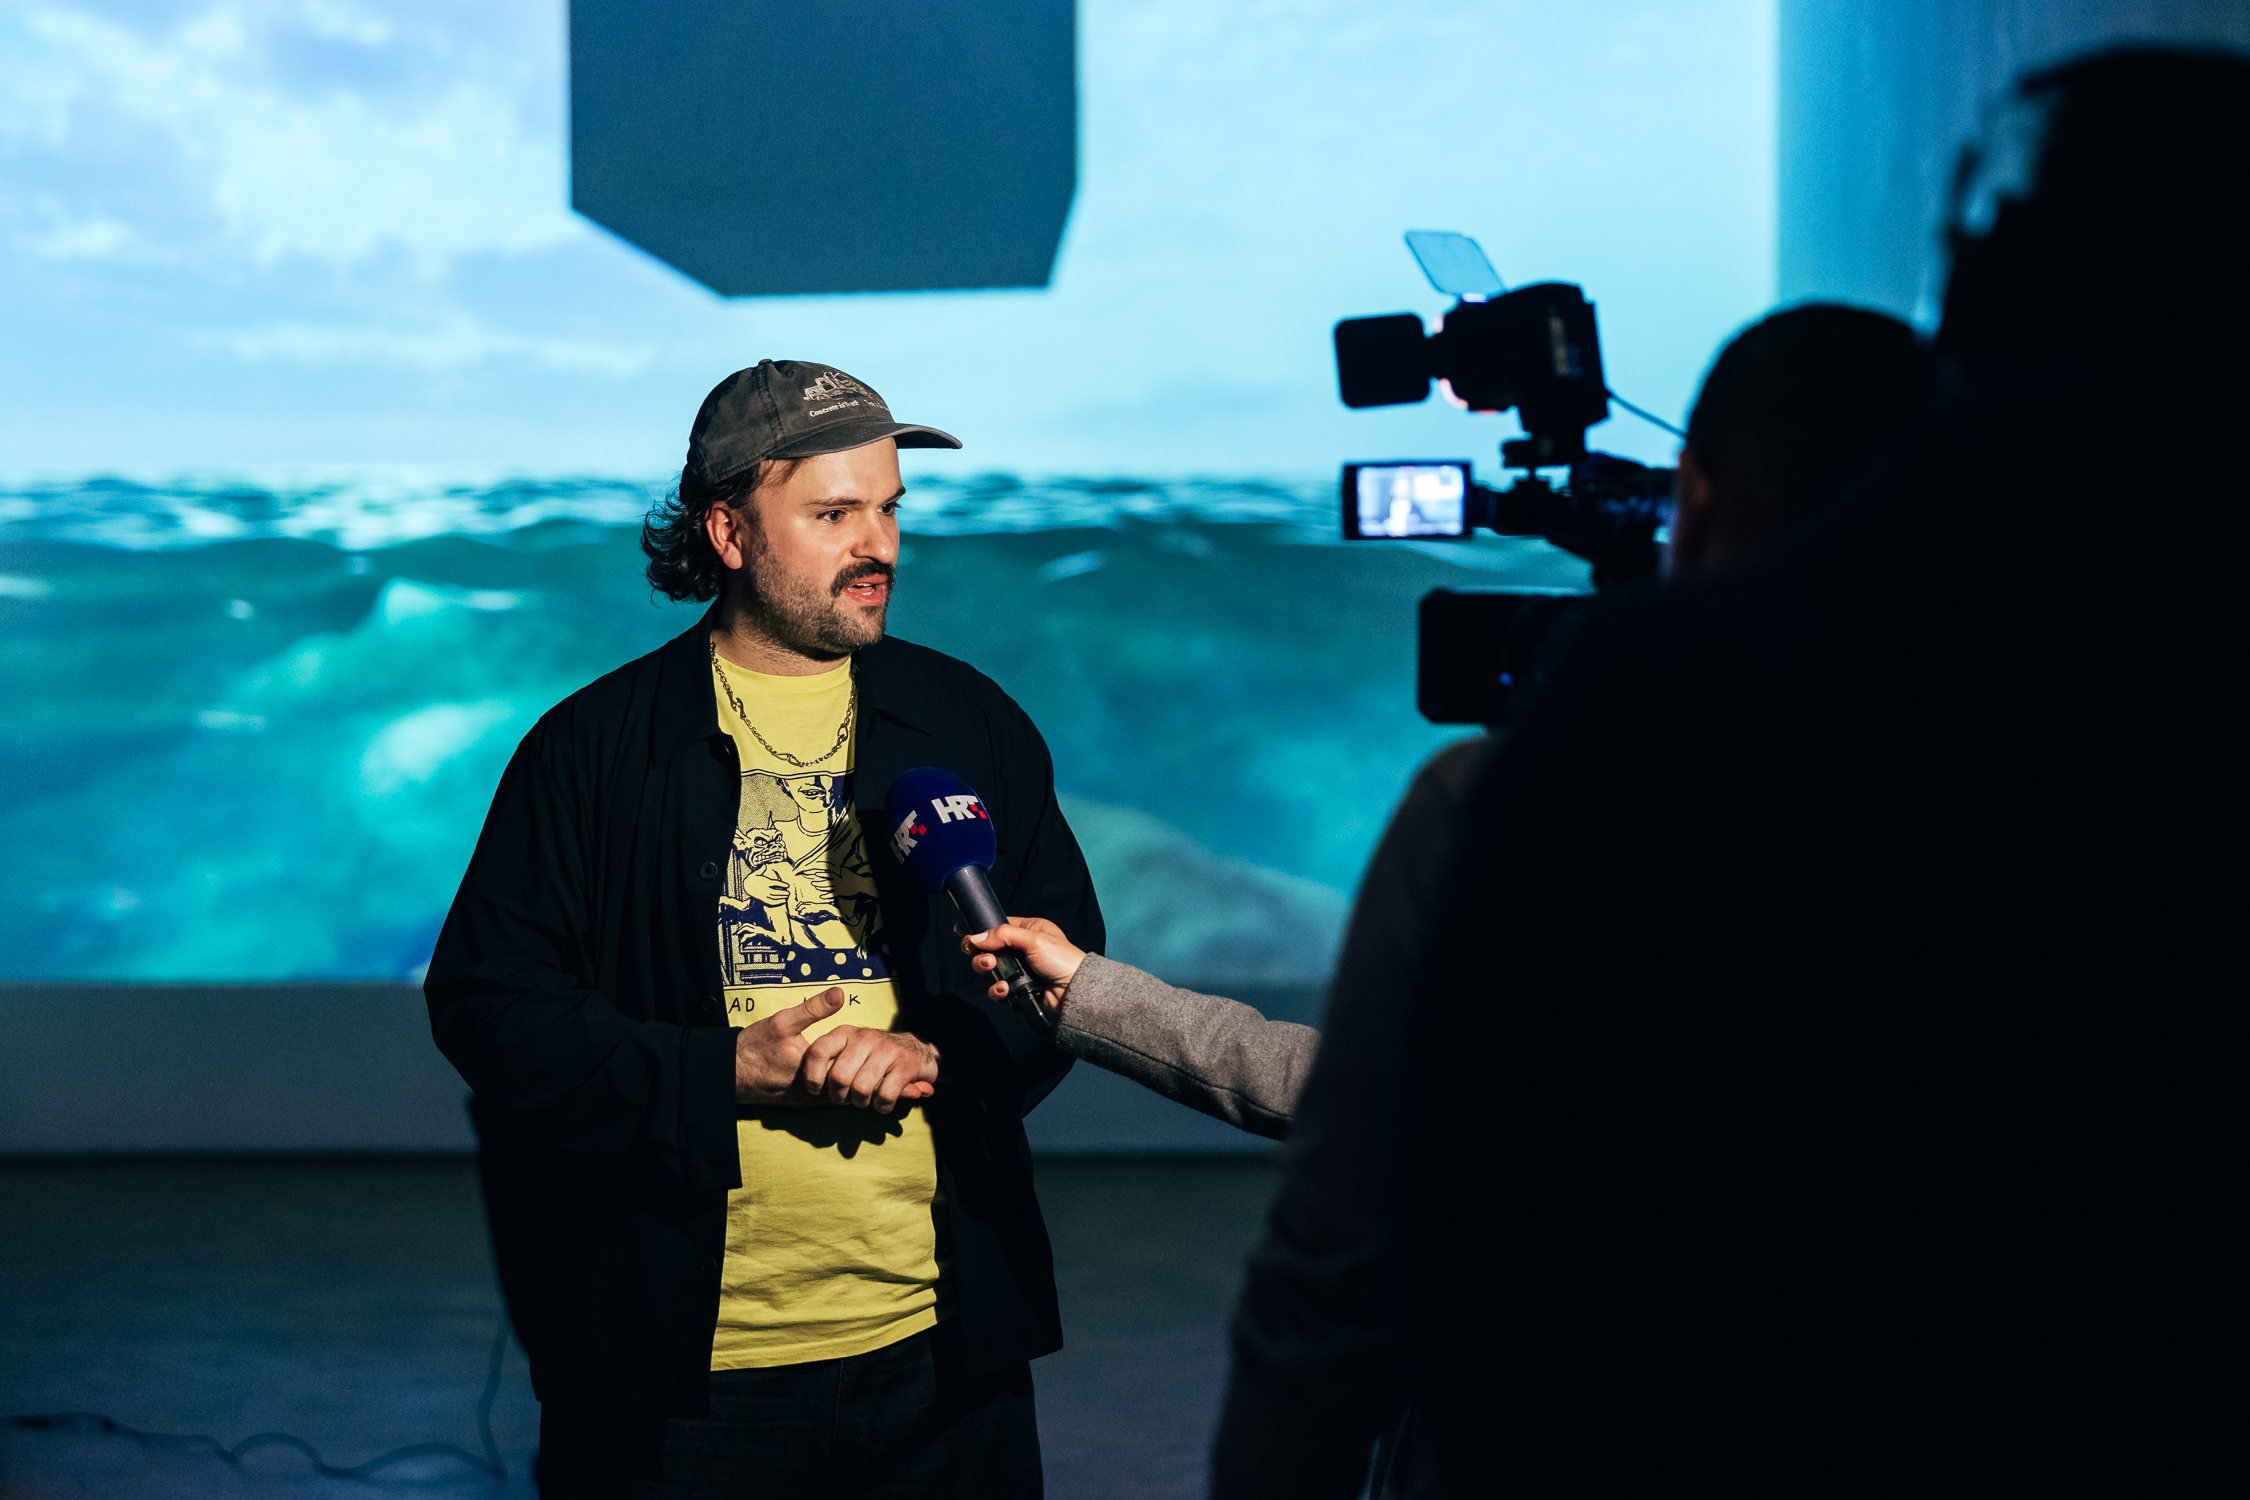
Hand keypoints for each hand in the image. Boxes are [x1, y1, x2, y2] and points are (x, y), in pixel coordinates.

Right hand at [735, 988, 850, 1105]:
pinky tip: (831, 1067)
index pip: (853, 1067)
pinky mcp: (802, 1104)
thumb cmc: (754, 1047)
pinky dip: (833, 1084)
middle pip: (849, 1081)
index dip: (858, 1050)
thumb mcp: (783, 1021)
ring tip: (846, 1056)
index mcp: (814, 1073)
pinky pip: (828, 1097)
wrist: (730, 1072)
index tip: (859, 1038)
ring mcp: (808, 1102)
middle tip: (857, 1046)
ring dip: (845, 1075)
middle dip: (855, 1064)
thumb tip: (840, 993)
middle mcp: (814, 1093)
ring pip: (840, 1091)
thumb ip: (814, 1008)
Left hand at [796, 1025, 940, 1114]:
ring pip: (861, 1088)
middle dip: (840, 1097)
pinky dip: (882, 1106)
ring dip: (861, 1102)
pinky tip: (883, 1103)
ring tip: (865, 1100)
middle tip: (846, 1099)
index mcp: (845, 1033)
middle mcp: (865, 1037)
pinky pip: (885, 1096)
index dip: (812, 1077)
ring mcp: (887, 1048)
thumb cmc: (872, 1059)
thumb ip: (829, 1066)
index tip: (816, 1091)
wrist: (917, 1050)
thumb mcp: (848, 1054)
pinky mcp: (906, 1063)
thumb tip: (810, 1088)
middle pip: (839, 1076)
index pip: (818, 1052)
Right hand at [958, 917, 1083, 1016]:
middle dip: (980, 952)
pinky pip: (998, 990)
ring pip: (990, 969)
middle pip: (988, 948)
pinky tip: (1005, 989)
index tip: (962, 931)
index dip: (980, 929)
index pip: (998, 926)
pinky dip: (997, 990)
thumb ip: (1002, 935)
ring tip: (993, 968)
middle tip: (984, 955)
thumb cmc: (1063, 959)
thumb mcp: (1033, 938)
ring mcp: (1019, 970)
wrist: (1075, 992)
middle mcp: (1022, 949)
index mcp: (1029, 930)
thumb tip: (975, 937)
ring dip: (986, 969)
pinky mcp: (1018, 990)